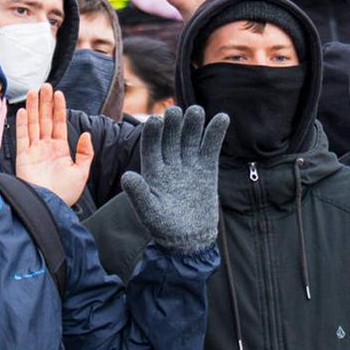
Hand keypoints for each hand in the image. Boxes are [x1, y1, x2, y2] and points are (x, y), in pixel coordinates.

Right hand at [12, 85, 93, 207]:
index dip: (59, 108)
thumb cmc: (65, 193)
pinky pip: (22, 137)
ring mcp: (34, 150)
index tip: (58, 93)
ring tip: (34, 91)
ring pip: (34, 124)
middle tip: (45, 86)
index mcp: (60, 149)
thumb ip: (85, 152)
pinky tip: (25, 111)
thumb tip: (86, 134)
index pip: (60, 124)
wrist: (50, 206)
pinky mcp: (24, 157)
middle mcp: (46, 147)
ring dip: (34, 108)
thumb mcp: (81, 172)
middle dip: (45, 102)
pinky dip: (23, 124)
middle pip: (45, 120)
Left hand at [121, 104, 227, 253]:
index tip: (155, 121)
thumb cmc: (164, 228)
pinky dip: (215, 133)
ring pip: (190, 139)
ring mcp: (189, 165)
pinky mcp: (207, 169)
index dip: (153, 134)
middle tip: (175, 111)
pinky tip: (222, 118)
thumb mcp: (149, 212)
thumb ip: (139, 194)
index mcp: (152, 172)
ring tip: (196, 111)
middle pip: (171, 139)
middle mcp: (170, 164)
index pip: (151, 147)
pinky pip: (210, 147)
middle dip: (173, 125)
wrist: (190, 239)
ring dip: (193, 125)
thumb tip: (127, 177)